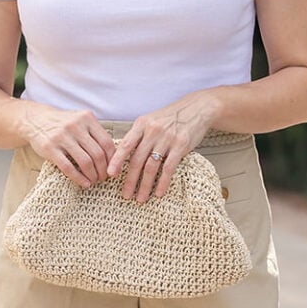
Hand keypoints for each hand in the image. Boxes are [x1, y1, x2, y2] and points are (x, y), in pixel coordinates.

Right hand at [19, 107, 116, 187]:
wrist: (35, 120)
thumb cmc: (63, 124)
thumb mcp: (80, 120)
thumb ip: (95, 133)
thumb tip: (114, 155)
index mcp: (86, 118)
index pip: (107, 142)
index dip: (113, 159)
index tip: (113, 169)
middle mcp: (75, 125)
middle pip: (98, 154)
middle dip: (103, 170)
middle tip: (103, 178)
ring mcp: (62, 136)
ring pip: (85, 162)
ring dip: (93, 176)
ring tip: (94, 181)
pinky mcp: (50, 148)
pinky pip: (68, 167)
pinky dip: (79, 178)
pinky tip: (84, 183)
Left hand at [107, 91, 223, 201]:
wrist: (196, 108)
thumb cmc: (170, 117)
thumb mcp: (150, 120)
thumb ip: (138, 135)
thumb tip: (122, 154)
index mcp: (141, 124)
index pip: (126, 145)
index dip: (116, 161)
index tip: (110, 174)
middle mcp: (152, 131)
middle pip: (137, 160)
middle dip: (130, 180)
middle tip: (125, 195)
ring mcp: (167, 139)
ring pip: (151, 167)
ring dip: (145, 185)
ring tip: (140, 198)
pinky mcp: (181, 146)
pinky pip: (169, 168)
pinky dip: (163, 182)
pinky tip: (158, 193)